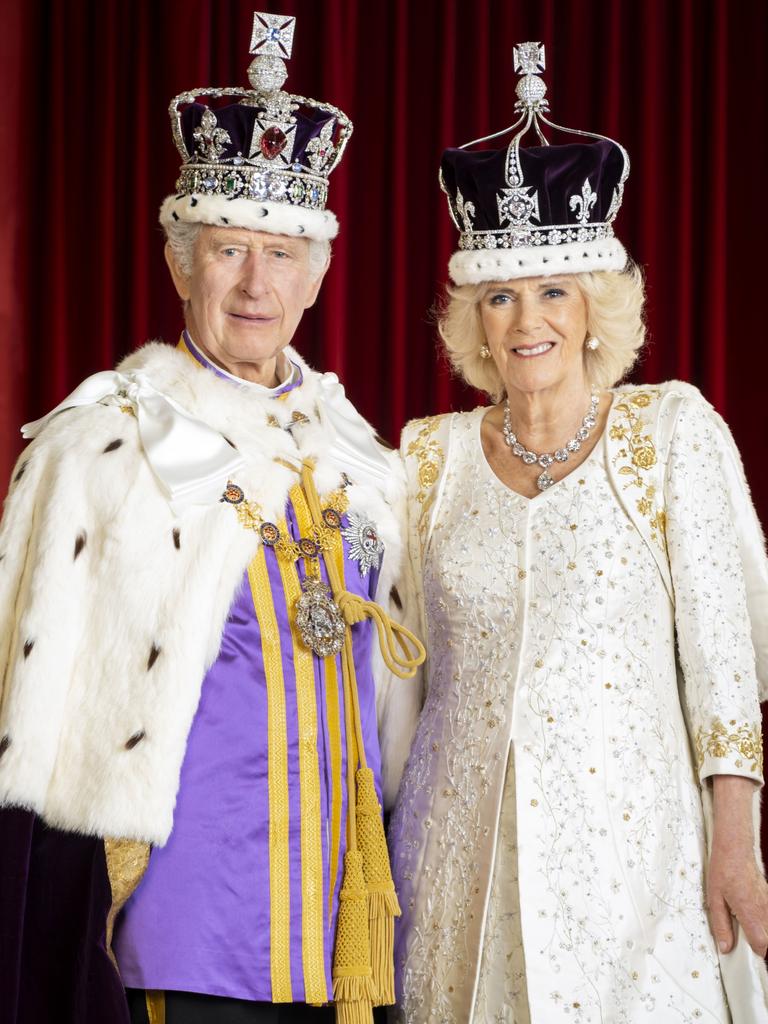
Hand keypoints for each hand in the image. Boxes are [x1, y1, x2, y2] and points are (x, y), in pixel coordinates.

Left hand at [708, 775, 767, 956]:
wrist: (735, 848)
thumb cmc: (723, 871)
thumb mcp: (714, 899)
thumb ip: (721, 925)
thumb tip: (725, 948)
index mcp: (750, 913)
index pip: (761, 945)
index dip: (753, 952)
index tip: (742, 952)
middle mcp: (764, 910)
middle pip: (767, 939)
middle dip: (756, 942)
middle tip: (740, 937)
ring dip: (758, 929)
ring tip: (741, 921)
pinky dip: (760, 918)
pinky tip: (746, 909)